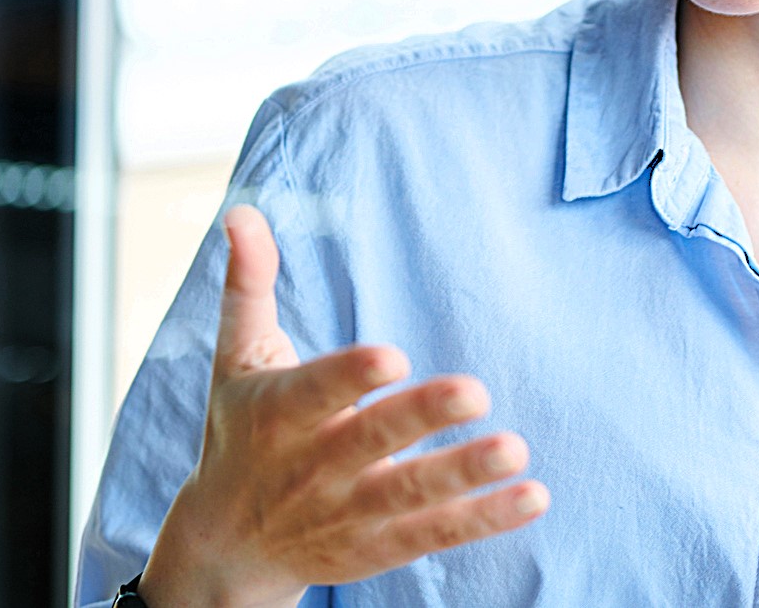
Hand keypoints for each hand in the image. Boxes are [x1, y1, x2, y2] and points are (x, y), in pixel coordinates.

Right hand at [139, 206, 547, 607]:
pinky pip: (433, 534)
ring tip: (515, 450)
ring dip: (463, 475)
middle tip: (476, 391)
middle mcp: (311, 467)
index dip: (351, 377)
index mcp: (277, 413)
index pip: (314, 392)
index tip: (393, 356)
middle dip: (420, 418)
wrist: (226, 545)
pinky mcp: (376, 547)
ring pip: (408, 495)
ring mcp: (346, 513)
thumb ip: (249, 284)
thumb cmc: (240, 431)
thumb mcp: (234, 358)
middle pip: (369, 442)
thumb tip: (242, 211)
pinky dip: (483, 520)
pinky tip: (532, 496)